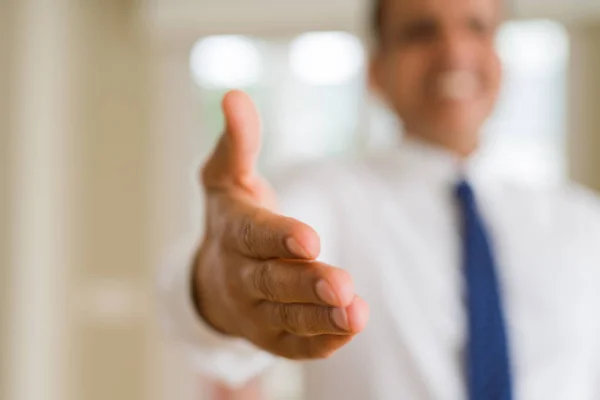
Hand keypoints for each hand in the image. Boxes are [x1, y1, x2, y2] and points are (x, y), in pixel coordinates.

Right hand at [193, 90, 368, 359]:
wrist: (214, 278)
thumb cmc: (231, 219)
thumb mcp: (227, 178)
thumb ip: (238, 143)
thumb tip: (235, 96)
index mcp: (232, 232)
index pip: (253, 236)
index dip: (278, 237)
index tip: (309, 238)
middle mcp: (241, 275)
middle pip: (273, 282)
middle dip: (307, 283)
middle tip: (341, 285)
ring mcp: (256, 310)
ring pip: (287, 317)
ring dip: (321, 317)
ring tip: (355, 312)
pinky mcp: (271, 335)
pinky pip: (295, 343)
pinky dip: (321, 340)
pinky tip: (350, 328)